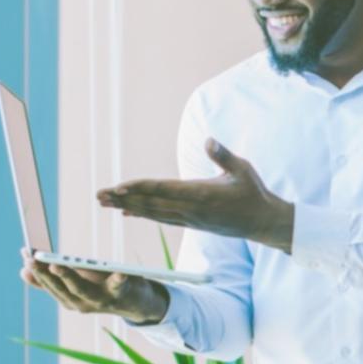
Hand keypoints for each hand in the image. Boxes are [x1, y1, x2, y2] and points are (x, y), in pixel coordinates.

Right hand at [20, 248, 168, 323]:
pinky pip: (118, 287)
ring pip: (82, 290)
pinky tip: (119, 272)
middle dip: (45, 275)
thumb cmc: (102, 288)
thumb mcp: (75, 284)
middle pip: (62, 289)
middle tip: (33, 259)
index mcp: (69, 299)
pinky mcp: (121, 294)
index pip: (49, 286)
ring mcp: (101, 301)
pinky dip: (118, 280)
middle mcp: (82, 303)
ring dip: (68, 277)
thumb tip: (23, 271)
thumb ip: (52, 280)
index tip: (25, 256)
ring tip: (57, 264)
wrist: (135, 304)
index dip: (36, 272)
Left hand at [97, 138, 294, 250]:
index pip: (163, 189)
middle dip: (123, 199)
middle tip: (99, 195)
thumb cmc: (254, 193)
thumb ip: (223, 156)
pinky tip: (127, 213)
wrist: (263, 223)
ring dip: (127, 207)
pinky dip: (143, 215)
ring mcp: (190, 218)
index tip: (120, 186)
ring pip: (152, 213)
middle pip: (151, 203)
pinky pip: (161, 219)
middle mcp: (191, 209)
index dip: (140, 188)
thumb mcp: (242, 169)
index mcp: (201, 194)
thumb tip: (209, 140)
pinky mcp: (191, 223)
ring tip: (105, 203)